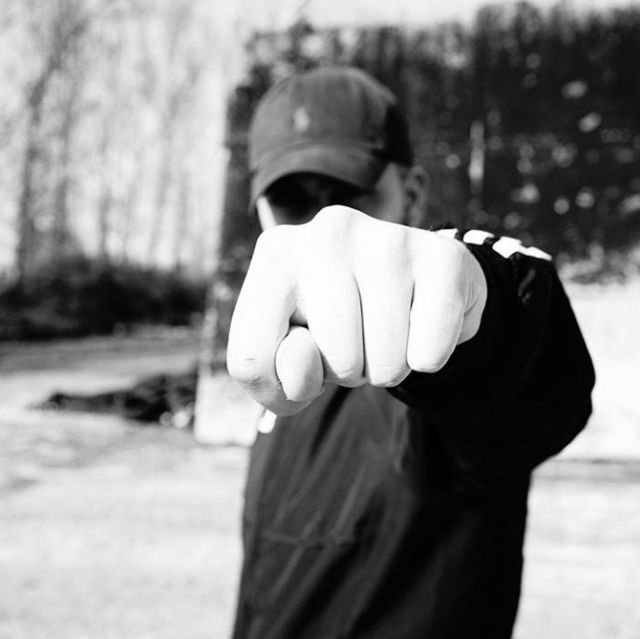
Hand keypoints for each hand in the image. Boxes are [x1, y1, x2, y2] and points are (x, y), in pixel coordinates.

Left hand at [227, 207, 486, 414]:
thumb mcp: (282, 358)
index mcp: (275, 256)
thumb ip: (270, 376)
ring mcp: (387, 239)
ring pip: (386, 362)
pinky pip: (430, 353)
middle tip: (356, 338)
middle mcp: (327, 232)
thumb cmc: (330, 327)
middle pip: (337, 362)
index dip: (282, 385)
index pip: (253, 360)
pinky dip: (428, 359)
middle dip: (350, 373)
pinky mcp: (443, 256)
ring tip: (384, 331)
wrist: (403, 284)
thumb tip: (303, 363)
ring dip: (389, 369)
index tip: (301, 356)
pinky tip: (421, 321)